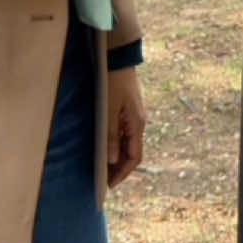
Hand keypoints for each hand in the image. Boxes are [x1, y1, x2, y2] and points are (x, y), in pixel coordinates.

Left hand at [107, 66, 145, 187]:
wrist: (120, 56)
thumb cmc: (114, 82)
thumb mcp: (109, 110)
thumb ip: (112, 134)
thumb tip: (113, 160)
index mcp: (137, 124)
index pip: (134, 158)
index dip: (123, 173)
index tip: (110, 185)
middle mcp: (139, 122)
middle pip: (132, 152)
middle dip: (120, 168)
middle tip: (105, 180)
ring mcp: (135, 115)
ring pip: (129, 143)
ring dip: (118, 156)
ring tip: (103, 166)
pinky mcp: (129, 108)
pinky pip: (125, 132)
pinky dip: (117, 143)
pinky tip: (107, 146)